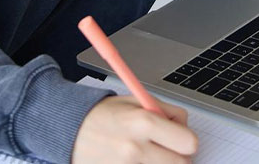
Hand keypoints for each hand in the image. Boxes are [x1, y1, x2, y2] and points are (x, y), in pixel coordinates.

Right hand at [72, 95, 197, 163]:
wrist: (69, 129)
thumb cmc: (103, 114)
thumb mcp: (135, 101)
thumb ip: (165, 111)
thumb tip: (185, 126)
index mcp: (143, 122)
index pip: (189, 143)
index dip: (187, 140)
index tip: (179, 138)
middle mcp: (136, 148)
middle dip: (177, 156)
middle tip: (164, 148)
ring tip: (147, 153)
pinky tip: (135, 161)